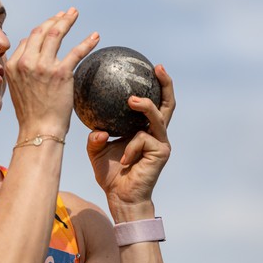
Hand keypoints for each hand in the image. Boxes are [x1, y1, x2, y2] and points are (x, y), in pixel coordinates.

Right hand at [5, 8, 98, 137]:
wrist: (39, 130)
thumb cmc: (31, 113)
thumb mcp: (17, 88)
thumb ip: (21, 69)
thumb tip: (28, 54)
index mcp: (13, 65)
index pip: (28, 40)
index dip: (41, 29)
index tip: (52, 24)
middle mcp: (26, 62)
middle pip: (41, 31)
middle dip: (54, 19)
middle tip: (65, 13)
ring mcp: (43, 66)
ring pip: (56, 34)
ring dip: (67, 21)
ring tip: (75, 14)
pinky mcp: (61, 73)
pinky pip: (76, 51)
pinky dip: (87, 42)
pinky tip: (95, 36)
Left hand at [86, 64, 175, 221]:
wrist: (121, 197)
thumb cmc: (109, 173)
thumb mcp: (96, 150)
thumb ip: (95, 136)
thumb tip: (97, 130)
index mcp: (141, 128)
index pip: (151, 102)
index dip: (152, 84)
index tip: (148, 65)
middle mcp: (154, 132)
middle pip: (167, 103)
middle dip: (166, 84)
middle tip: (158, 68)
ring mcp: (161, 142)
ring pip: (158, 117)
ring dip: (146, 107)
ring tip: (133, 100)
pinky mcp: (161, 152)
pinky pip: (142, 139)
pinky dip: (129, 147)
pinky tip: (122, 160)